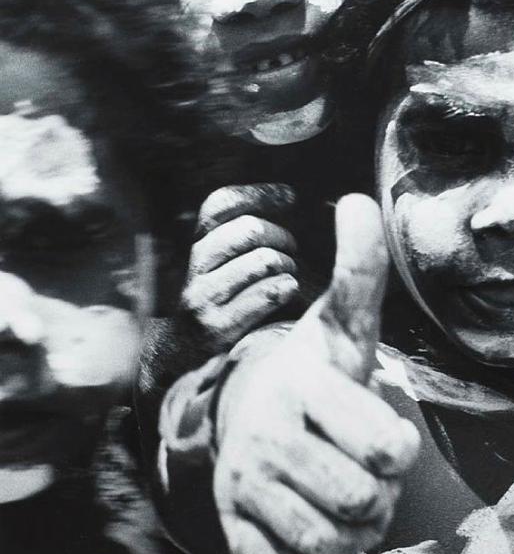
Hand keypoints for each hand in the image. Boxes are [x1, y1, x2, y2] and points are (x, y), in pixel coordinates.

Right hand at [179, 184, 299, 352]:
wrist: (181, 359)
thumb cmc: (223, 302)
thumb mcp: (224, 263)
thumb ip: (244, 234)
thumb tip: (288, 195)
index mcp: (197, 245)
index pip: (220, 204)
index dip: (257, 193)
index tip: (290, 196)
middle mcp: (194, 267)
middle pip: (247, 230)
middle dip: (281, 237)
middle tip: (291, 251)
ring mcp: (202, 297)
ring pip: (262, 260)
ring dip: (286, 266)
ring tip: (288, 275)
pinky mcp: (216, 326)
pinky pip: (267, 293)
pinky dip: (286, 288)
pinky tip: (287, 291)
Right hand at [213, 195, 420, 553]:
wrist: (254, 417)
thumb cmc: (318, 374)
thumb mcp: (345, 323)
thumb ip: (360, 270)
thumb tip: (357, 199)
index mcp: (304, 386)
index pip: (389, 448)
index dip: (399, 449)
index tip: (386, 436)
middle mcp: (267, 437)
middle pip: (364, 504)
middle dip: (381, 498)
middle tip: (366, 474)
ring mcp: (247, 488)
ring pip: (334, 545)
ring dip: (357, 535)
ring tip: (347, 502)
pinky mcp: (238, 534)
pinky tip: (326, 546)